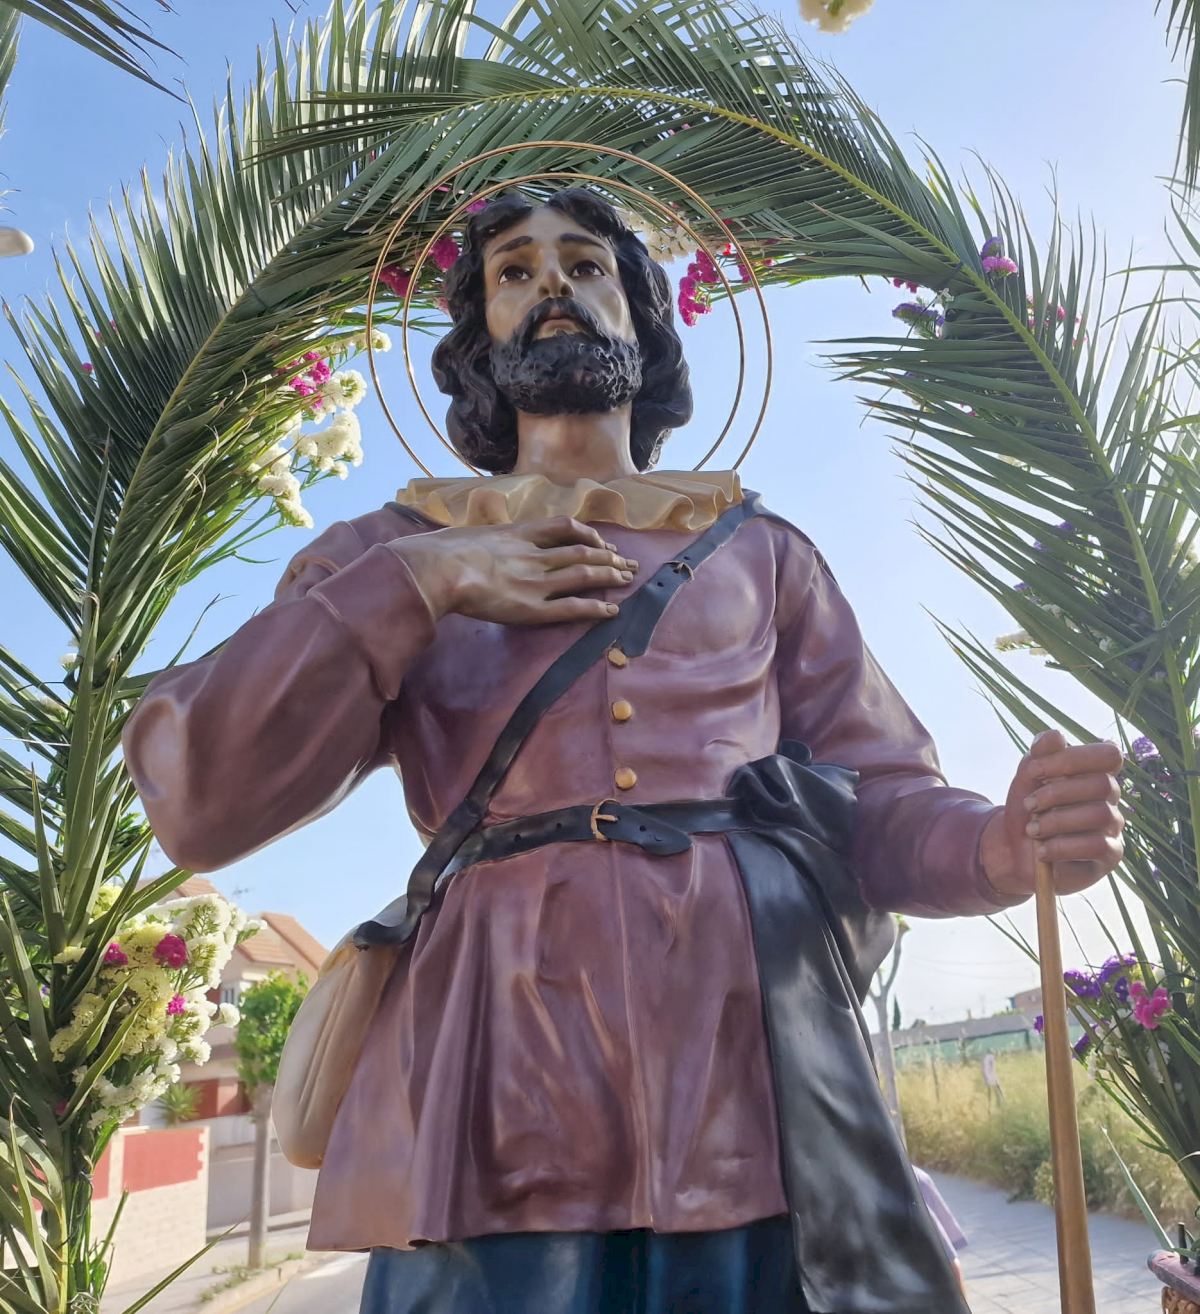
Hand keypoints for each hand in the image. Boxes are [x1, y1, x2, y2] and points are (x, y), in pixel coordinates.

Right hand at [392, 516, 638, 625]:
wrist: (437, 569)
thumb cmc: (438, 552)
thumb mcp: (464, 534)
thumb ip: (480, 540)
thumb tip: (472, 545)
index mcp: (517, 533)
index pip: (564, 527)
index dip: (587, 534)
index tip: (601, 541)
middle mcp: (533, 554)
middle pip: (581, 551)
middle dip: (608, 556)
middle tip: (626, 562)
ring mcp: (535, 581)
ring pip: (584, 574)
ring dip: (610, 576)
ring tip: (627, 579)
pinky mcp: (532, 608)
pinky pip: (571, 607)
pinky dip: (594, 608)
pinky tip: (611, 611)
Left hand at [980, 729, 1124, 899]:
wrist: (1014, 850)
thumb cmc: (1027, 809)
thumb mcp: (1026, 779)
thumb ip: (1039, 755)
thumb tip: (1055, 735)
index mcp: (1094, 773)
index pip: (1109, 755)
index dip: (1073, 758)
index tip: (1034, 770)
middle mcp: (1110, 798)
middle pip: (1103, 784)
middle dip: (1057, 793)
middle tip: (1029, 804)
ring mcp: (1113, 827)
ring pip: (1100, 814)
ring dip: (1057, 821)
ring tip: (1032, 830)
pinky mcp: (1110, 856)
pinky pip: (1098, 846)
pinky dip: (1063, 847)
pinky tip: (1042, 851)